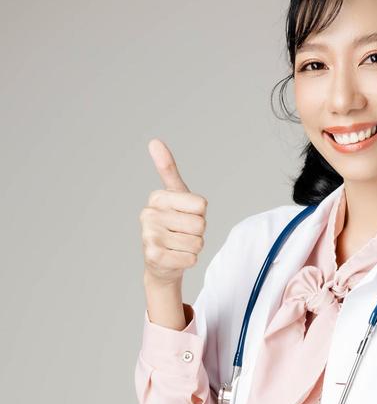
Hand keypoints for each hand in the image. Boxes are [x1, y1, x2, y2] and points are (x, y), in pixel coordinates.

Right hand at [139, 138, 207, 287]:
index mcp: (157, 198)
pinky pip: (191, 258)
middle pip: (200, 225)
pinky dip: (188, 261)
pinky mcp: (154, 257)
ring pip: (197, 243)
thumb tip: (154, 141)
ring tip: (178, 246)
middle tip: (181, 234)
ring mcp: (149, 236)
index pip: (201, 206)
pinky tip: (175, 258)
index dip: (200, 215)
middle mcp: (149, 215)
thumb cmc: (172, 225)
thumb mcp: (175, 195)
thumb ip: (167, 169)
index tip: (185, 216)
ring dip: (193, 248)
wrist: (161, 262)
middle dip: (197, 233)